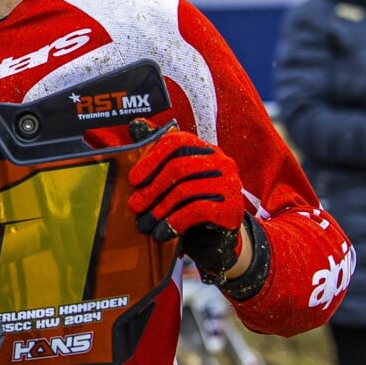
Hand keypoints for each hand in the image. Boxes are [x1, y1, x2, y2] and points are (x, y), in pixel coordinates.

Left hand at [127, 127, 248, 278]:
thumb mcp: (174, 180)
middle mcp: (221, 162)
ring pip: (186, 190)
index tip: (133, 180)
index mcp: (205, 149)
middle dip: (151, 189)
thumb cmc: (190, 205)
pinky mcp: (232, 208)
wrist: (217, 240)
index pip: (176, 141)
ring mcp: (230, 185)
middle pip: (179, 167)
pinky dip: (174, 222)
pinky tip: (162, 233)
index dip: (151, 159)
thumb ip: (157, 154)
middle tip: (134, 206)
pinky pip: (197, 210)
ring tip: (145, 224)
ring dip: (159, 209)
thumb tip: (135, 125)